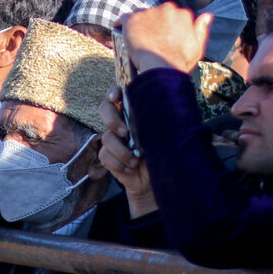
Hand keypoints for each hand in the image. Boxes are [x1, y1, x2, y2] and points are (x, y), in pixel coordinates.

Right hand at [96, 89, 154, 215]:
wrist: (157, 181)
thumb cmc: (165, 155)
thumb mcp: (168, 136)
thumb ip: (164, 121)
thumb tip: (166, 108)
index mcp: (135, 112)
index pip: (119, 95)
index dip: (114, 92)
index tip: (116, 97)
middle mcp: (121, 123)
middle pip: (104, 109)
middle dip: (112, 119)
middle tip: (124, 132)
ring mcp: (113, 140)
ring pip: (106, 137)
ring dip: (122, 151)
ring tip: (135, 161)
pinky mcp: (108, 156)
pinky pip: (104, 155)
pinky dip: (118, 163)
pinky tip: (130, 169)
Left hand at [121, 4, 210, 74]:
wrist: (161, 68)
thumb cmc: (180, 61)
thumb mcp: (197, 47)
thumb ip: (201, 29)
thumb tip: (207, 16)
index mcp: (182, 14)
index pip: (171, 16)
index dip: (165, 27)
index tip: (162, 38)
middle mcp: (167, 8)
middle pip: (156, 14)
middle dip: (153, 24)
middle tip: (149, 41)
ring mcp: (149, 12)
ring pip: (141, 16)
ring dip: (139, 25)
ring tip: (137, 41)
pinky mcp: (133, 18)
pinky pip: (124, 18)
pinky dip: (121, 25)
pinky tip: (120, 32)